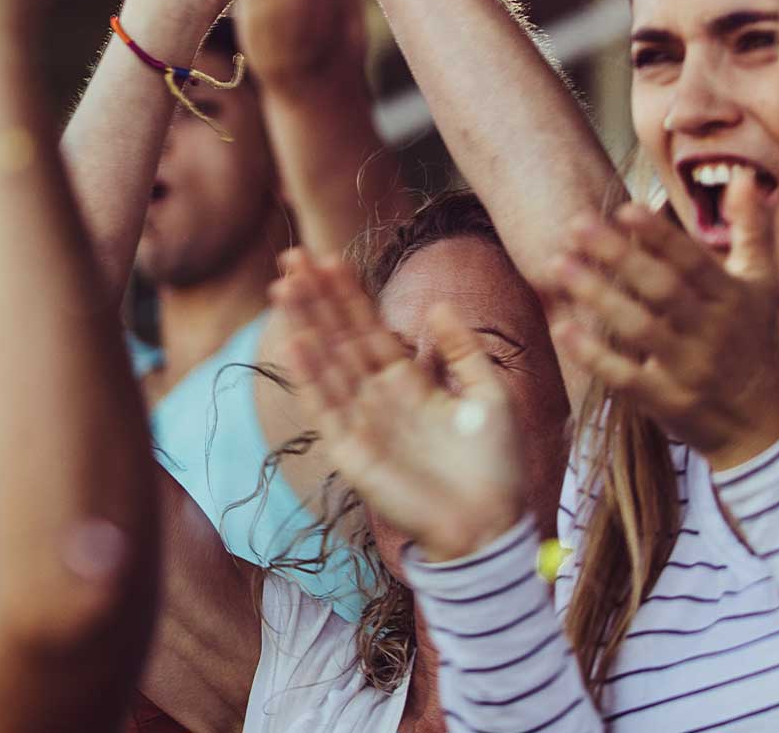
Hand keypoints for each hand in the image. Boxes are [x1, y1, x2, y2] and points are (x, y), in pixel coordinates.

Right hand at [271, 249, 520, 560]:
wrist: (489, 524)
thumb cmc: (495, 466)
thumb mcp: (490, 396)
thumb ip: (463, 352)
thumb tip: (438, 306)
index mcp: (408, 381)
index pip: (369, 328)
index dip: (349, 295)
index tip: (329, 258)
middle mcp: (377, 396)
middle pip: (339, 337)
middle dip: (315, 298)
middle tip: (291, 256)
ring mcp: (360, 422)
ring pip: (325, 362)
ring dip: (303, 324)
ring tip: (283, 285)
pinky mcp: (351, 452)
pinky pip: (326, 406)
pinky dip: (310, 375)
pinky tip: (295, 342)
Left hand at [549, 175, 778, 468]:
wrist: (765, 426)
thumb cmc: (753, 343)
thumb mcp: (762, 287)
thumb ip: (751, 232)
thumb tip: (744, 178)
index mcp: (734, 299)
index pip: (694, 261)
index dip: (660, 236)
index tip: (624, 209)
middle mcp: (715, 331)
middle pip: (662, 289)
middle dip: (619, 256)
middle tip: (575, 226)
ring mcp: (691, 369)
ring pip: (640, 328)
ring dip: (598, 296)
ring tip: (559, 265)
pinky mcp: (670, 402)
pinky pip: (627, 377)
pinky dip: (595, 354)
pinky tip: (562, 328)